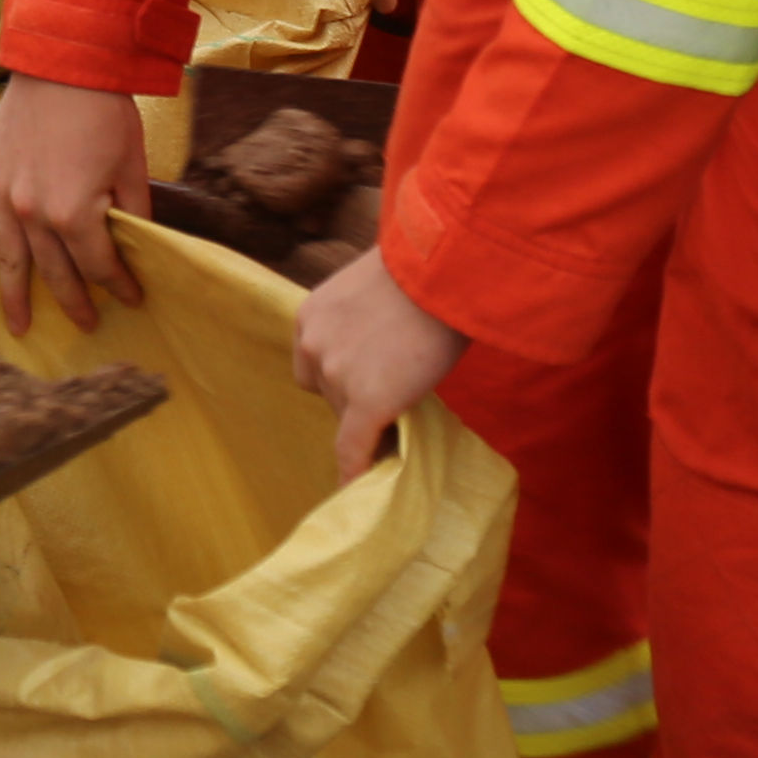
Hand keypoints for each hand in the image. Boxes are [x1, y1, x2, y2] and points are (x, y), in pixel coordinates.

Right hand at [0, 73, 149, 335]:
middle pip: (55, 271)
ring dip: (16, 297)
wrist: (63, 62)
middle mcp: (34, 214)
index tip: (132, 298)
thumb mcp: (131, 166)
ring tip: (20, 327)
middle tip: (87, 325)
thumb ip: (131, 213)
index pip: (99, 266)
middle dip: (74, 301)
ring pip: (11, 261)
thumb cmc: (105, 111)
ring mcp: (6, 198)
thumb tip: (135, 245)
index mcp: (74, 214)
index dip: (118, 285)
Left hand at [291, 249, 466, 476]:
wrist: (448, 271)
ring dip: (370, 416)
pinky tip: (360, 486)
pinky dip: (356, 468)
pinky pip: (353, 448)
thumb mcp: (373, 289)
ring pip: (346, 417)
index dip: (338, 377)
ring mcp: (338, 377)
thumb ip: (361, 322)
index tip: (361, 382)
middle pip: (327, 392)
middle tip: (395, 385)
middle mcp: (314, 347)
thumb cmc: (424, 271)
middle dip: (355, 394)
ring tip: (408, 399)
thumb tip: (376, 351)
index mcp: (310, 316)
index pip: (312, 364)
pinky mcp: (367, 402)